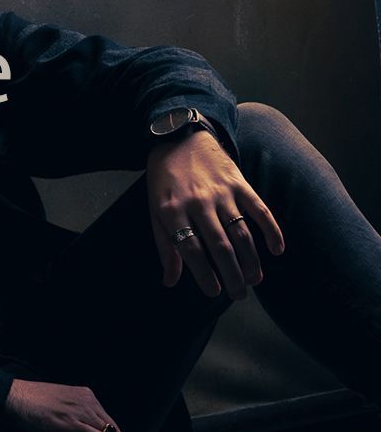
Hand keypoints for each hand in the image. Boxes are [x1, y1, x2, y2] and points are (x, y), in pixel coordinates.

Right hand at [3, 378, 126, 431]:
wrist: (12, 397)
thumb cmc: (29, 402)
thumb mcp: (58, 402)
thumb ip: (72, 412)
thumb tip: (80, 431)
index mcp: (85, 395)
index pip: (107, 419)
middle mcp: (87, 401)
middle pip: (112, 427)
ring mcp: (81, 411)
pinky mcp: (72, 424)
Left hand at [147, 129, 284, 300]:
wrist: (180, 137)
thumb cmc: (164, 180)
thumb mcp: (155, 211)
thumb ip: (165, 246)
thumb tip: (170, 281)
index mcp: (173, 211)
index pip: (192, 250)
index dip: (205, 274)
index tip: (214, 292)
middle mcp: (198, 203)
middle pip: (220, 246)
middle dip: (232, 275)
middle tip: (239, 294)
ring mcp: (221, 192)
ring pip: (241, 233)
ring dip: (251, 260)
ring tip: (254, 280)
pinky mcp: (239, 182)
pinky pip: (259, 209)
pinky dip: (271, 230)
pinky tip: (277, 249)